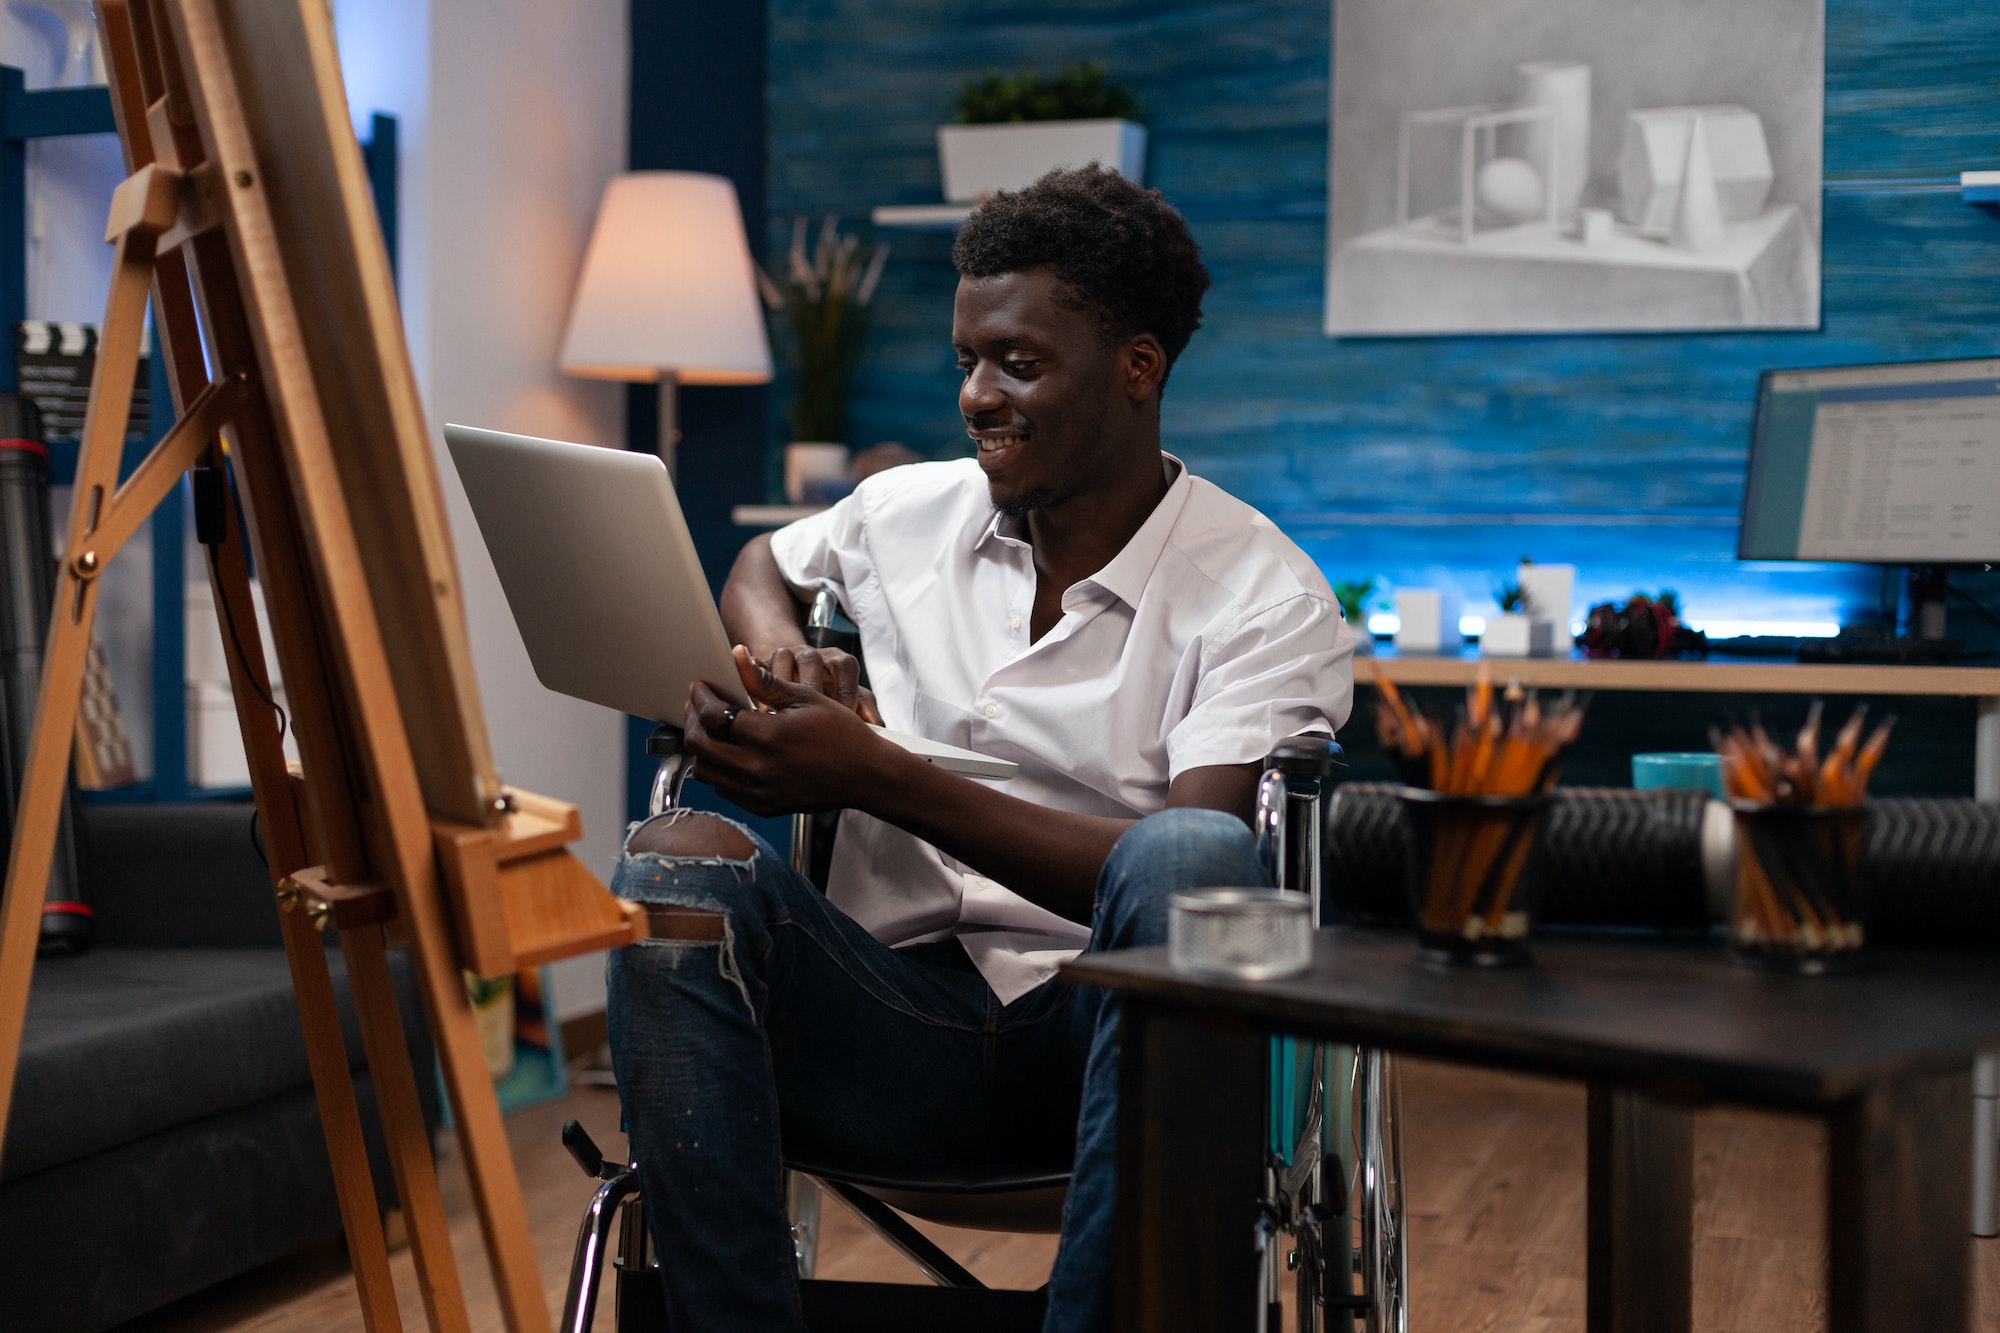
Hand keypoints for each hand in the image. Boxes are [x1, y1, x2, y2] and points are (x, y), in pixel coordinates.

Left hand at [685, 647, 899, 815]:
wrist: (866, 776)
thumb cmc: (842, 734)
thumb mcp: (806, 698)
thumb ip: (765, 681)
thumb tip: (737, 655)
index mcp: (768, 736)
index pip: (713, 716)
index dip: (700, 698)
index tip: (700, 687)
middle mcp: (758, 768)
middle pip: (699, 746)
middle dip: (692, 721)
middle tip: (698, 706)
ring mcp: (759, 792)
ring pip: (706, 772)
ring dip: (702, 748)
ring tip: (711, 729)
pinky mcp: (764, 806)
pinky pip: (724, 790)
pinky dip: (718, 770)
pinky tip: (730, 753)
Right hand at [763, 643, 881, 723]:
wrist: (796, 678)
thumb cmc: (829, 695)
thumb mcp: (850, 699)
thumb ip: (866, 710)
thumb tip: (881, 728)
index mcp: (838, 661)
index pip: (845, 665)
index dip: (844, 688)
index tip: (845, 712)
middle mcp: (813, 655)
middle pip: (812, 661)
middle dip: (811, 688)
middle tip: (811, 714)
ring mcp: (786, 655)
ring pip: (783, 659)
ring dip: (781, 685)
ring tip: (781, 713)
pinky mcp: (762, 662)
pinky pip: (758, 668)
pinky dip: (757, 685)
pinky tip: (760, 708)